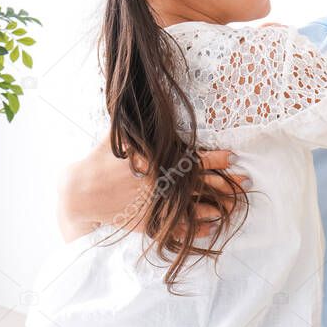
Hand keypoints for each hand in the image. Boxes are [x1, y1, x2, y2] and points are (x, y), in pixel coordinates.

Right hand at [58, 135, 248, 241]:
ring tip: (237, 206)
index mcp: (159, 164)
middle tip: (246, 180)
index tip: (234, 157)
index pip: (195, 160)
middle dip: (227, 183)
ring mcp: (156, 207)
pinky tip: (212, 228)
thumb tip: (150, 97)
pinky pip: (178, 229)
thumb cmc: (101, 159)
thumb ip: (143, 125)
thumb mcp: (124, 136)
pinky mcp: (149, 224)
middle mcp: (162, 186)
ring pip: (194, 209)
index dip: (217, 159)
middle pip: (201, 186)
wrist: (80, 192)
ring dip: (217, 207)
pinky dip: (196, 229)